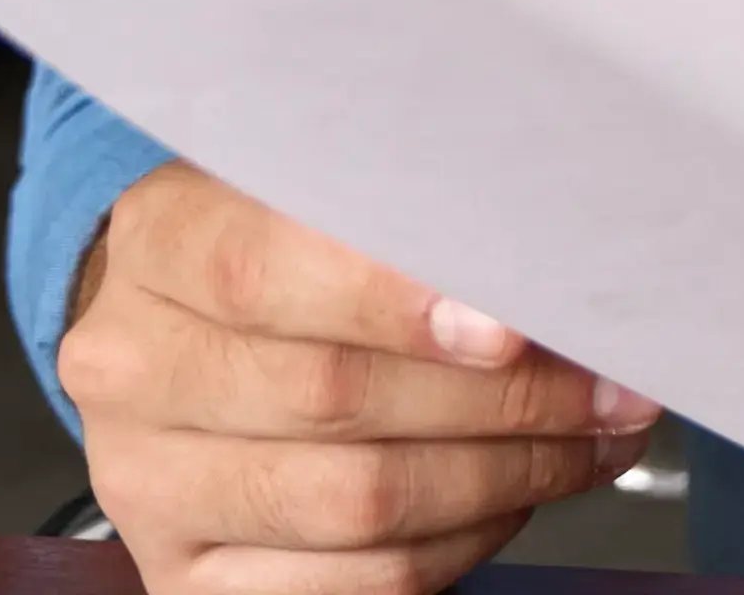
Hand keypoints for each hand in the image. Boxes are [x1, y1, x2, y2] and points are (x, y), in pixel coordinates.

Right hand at [54, 162, 657, 594]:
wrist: (178, 335)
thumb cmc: (283, 251)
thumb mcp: (323, 188)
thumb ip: (414, 213)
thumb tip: (549, 260)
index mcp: (158, 243)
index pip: (261, 269)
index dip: (394, 301)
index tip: (510, 323)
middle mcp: (133, 369)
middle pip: (333, 396)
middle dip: (507, 397)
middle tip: (611, 382)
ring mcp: (150, 485)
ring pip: (357, 502)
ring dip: (508, 474)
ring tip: (591, 436)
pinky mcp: (191, 578)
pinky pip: (358, 582)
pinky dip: (463, 542)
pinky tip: (516, 493)